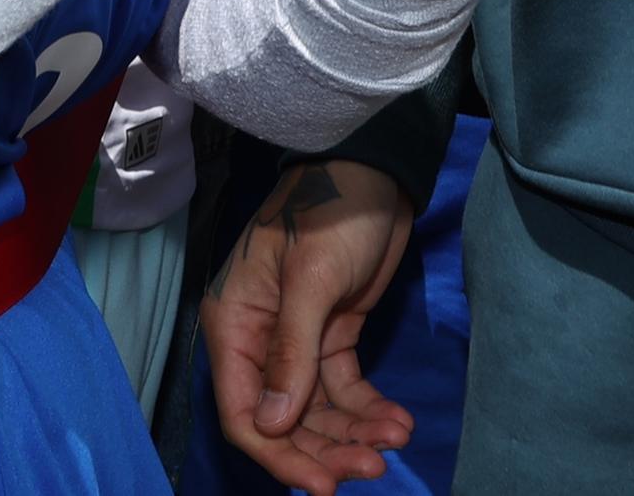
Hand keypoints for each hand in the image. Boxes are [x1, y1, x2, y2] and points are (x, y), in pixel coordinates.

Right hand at [205, 159, 418, 493]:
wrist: (375, 170)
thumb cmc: (333, 210)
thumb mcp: (312, 279)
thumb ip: (291, 352)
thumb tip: (271, 425)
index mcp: (235, 325)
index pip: (244, 412)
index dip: (280, 453)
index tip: (323, 484)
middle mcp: (259, 341)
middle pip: (284, 419)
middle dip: (326, 449)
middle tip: (373, 470)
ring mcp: (298, 342)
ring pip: (318, 411)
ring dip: (353, 434)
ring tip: (395, 442)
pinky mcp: (333, 337)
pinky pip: (345, 389)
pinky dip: (369, 409)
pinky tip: (398, 422)